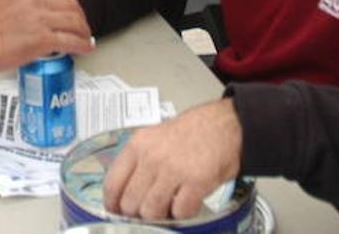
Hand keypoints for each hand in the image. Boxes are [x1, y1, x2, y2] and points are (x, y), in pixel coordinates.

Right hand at [0, 0, 93, 71]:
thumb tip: (26, 2)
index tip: (72, 5)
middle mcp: (37, 1)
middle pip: (71, 3)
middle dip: (80, 15)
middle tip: (81, 24)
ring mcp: (41, 20)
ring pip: (74, 21)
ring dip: (84, 31)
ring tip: (85, 37)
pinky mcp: (43, 39)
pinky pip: (70, 40)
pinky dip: (82, 45)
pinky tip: (85, 47)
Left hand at [103, 99, 242, 220]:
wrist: (226, 124)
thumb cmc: (193, 132)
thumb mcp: (155, 137)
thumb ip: (139, 161)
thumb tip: (126, 190)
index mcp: (138, 145)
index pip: (113, 183)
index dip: (112, 203)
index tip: (116, 210)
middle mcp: (152, 157)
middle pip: (130, 202)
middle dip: (137, 212)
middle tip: (147, 210)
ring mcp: (174, 170)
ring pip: (151, 211)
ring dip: (159, 215)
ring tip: (168, 205)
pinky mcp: (196, 182)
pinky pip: (179, 212)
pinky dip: (182, 213)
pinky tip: (186, 202)